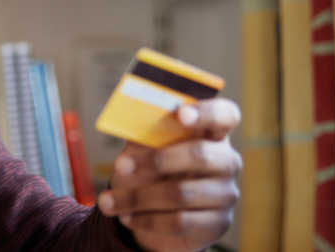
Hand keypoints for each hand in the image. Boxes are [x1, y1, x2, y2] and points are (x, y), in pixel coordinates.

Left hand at [97, 98, 241, 251]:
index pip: (225, 115)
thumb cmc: (150, 170)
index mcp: (211, 132)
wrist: (150, 214)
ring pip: (182, 193)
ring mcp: (225, 193)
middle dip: (155, 160)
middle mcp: (225, 161)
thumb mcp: (143, 148)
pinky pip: (180, 222)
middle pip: (200, 155)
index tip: (180, 113)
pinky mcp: (217, 224)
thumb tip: (137, 118)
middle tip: (120, 166)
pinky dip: (148, 220)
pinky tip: (128, 217)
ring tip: (109, 201)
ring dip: (138, 198)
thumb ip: (145, 132)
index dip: (206, 112)